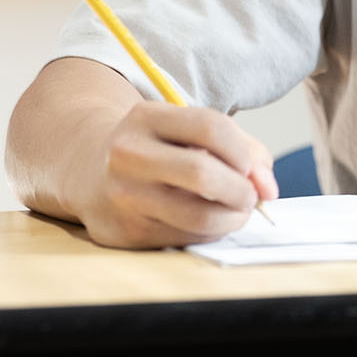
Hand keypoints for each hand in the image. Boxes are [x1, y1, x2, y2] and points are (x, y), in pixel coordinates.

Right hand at [77, 102, 277, 248]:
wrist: (88, 170)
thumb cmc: (157, 149)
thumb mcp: (189, 131)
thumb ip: (241, 148)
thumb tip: (268, 190)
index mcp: (146, 118)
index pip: (211, 128)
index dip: (243, 152)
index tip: (250, 168)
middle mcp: (128, 154)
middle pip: (203, 174)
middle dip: (241, 191)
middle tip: (251, 197)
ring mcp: (123, 196)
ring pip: (198, 216)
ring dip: (232, 219)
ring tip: (237, 212)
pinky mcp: (124, 232)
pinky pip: (185, 238)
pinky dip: (208, 233)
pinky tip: (207, 221)